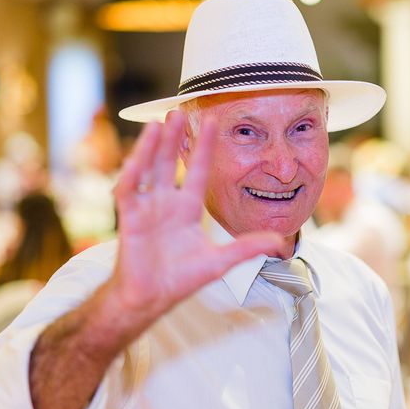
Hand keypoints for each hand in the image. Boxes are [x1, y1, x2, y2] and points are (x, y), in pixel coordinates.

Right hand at [110, 111, 282, 322]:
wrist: (151, 297)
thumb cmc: (181, 278)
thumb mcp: (221, 260)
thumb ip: (248, 248)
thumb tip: (280, 241)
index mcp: (188, 209)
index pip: (197, 171)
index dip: (204, 148)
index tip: (211, 124)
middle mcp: (167, 203)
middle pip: (170, 163)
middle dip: (175, 138)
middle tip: (180, 110)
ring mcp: (147, 208)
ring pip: (148, 169)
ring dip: (152, 146)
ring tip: (160, 122)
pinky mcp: (130, 218)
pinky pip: (129, 190)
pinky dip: (133, 172)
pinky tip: (139, 155)